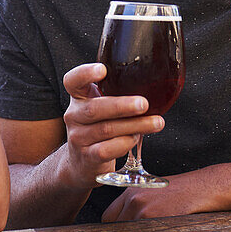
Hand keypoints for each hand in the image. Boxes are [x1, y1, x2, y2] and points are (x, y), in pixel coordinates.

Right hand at [58, 63, 164, 189]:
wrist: (82, 162)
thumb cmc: (99, 126)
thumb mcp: (102, 105)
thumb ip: (117, 93)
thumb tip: (157, 83)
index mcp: (79, 96)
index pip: (73, 81)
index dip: (85, 73)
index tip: (103, 69)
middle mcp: (74, 115)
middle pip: (94, 108)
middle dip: (122, 106)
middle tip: (144, 104)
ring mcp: (78, 137)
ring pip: (106, 129)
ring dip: (134, 125)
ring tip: (155, 123)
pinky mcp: (87, 157)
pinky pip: (107, 149)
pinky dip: (125, 143)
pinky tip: (136, 138)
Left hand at [101, 169, 222, 221]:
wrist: (202, 187)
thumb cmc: (181, 192)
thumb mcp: (153, 192)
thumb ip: (137, 205)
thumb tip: (126, 225)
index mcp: (130, 192)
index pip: (108, 217)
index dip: (115, 228)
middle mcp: (132, 199)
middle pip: (115, 228)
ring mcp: (142, 209)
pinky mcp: (153, 218)